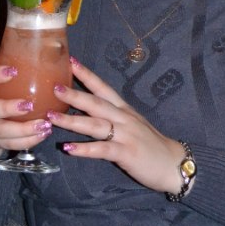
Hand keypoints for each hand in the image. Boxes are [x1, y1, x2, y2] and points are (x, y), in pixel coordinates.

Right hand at [0, 64, 52, 159]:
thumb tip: (46, 51)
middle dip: (7, 108)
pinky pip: (10, 144)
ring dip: (23, 129)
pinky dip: (28, 141)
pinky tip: (43, 134)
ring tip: (44, 124)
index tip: (13, 71)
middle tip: (29, 104)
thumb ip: (11, 73)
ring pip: (0, 131)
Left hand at [47, 57, 184, 193]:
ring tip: (52, 117)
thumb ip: (112, 117)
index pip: (102, 87)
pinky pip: (102, 149)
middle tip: (53, 86)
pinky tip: (68, 148)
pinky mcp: (126, 153)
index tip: (69, 61)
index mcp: (123, 109)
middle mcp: (123, 118)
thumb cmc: (149, 145)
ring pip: (95, 124)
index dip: (86, 74)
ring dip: (71, 121)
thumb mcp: (131, 125)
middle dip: (74, 94)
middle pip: (96, 103)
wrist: (172, 163)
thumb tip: (86, 111)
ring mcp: (125, 135)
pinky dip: (84, 149)